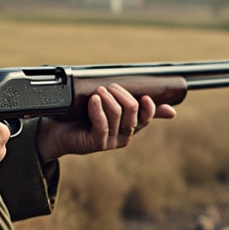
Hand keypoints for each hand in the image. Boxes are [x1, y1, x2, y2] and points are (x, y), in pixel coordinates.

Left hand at [36, 84, 176, 161]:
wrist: (56, 131)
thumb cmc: (81, 117)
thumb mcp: (108, 107)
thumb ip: (130, 104)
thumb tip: (172, 112)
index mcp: (129, 127)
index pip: (147, 118)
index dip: (150, 108)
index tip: (144, 96)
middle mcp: (123, 136)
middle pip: (133, 113)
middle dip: (123, 95)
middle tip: (109, 86)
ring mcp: (110, 142)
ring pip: (118, 116)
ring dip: (108, 98)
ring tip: (98, 91)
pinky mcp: (96, 143)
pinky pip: (102, 124)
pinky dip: (98, 109)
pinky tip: (94, 99)